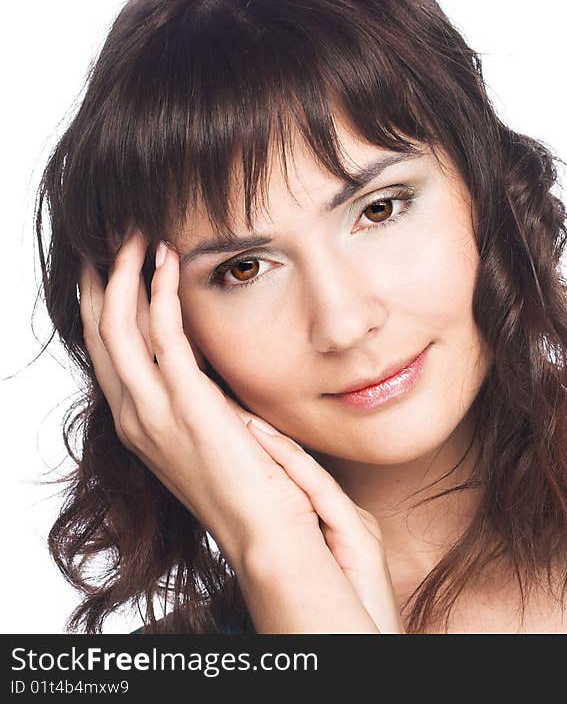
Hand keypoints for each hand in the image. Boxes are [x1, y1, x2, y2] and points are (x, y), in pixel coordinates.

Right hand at [78, 223, 377, 631]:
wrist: (268, 531)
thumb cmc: (253, 481)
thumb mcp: (216, 430)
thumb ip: (205, 396)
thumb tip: (215, 361)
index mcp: (140, 421)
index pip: (107, 348)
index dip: (105, 300)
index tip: (115, 261)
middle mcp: (135, 414)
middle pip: (100, 330)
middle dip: (102, 277)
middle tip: (115, 233)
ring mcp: (154, 411)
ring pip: (117, 325)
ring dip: (124, 273)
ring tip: (136, 233)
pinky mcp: (186, 405)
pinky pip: (162, 334)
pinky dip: (158, 292)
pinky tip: (166, 261)